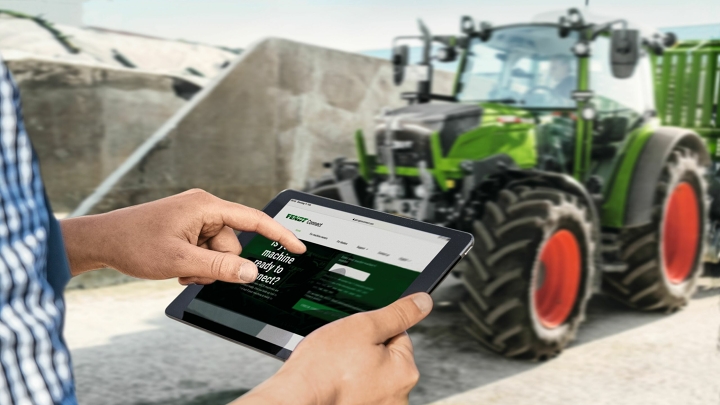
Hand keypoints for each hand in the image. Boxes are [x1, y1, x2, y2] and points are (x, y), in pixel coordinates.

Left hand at [60, 189, 305, 283]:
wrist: (102, 241)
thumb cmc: (134, 243)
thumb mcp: (181, 261)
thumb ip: (220, 267)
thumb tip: (251, 272)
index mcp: (206, 206)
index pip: (253, 220)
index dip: (279, 235)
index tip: (299, 248)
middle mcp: (204, 209)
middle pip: (234, 244)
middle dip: (218, 264)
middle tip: (191, 270)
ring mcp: (196, 219)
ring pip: (220, 253)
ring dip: (205, 267)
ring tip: (179, 269)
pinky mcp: (188, 229)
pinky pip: (207, 252)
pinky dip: (197, 264)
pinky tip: (177, 267)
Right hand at [237, 293, 432, 404]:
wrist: (297, 398)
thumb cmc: (325, 367)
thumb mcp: (364, 327)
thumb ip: (397, 313)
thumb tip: (422, 302)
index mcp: (405, 372)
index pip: (399, 336)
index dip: (375, 330)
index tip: (356, 336)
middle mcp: (399, 396)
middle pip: (386, 358)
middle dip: (365, 351)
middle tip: (342, 353)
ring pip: (370, 375)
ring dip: (355, 370)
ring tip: (334, 369)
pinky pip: (358, 391)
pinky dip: (347, 387)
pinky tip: (333, 383)